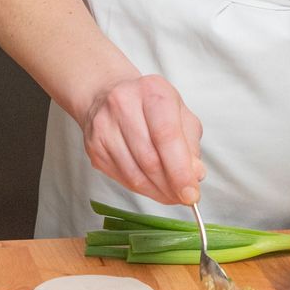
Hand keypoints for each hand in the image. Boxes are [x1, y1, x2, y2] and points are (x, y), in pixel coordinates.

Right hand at [82, 74, 204, 204]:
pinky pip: (122, 178)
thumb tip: (195, 175)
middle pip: (149, 159)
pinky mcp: (94, 148)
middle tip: (184, 197)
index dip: (180, 170)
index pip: (166, 135)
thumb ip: (190, 144)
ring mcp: (104, 127)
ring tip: (171, 195)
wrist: (107, 96)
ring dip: (157, 192)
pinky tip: (153, 186)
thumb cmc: (150, 106)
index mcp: (152, 91)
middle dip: (170, 186)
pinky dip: (142, 189)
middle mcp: (123, 104)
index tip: (191, 194)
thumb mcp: (180, 114)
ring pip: (134, 174)